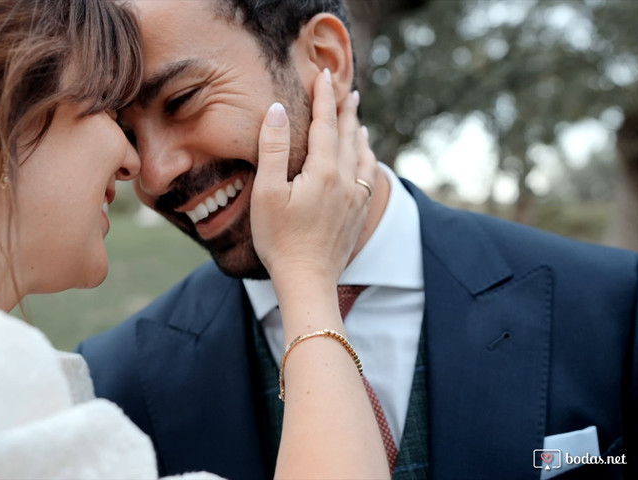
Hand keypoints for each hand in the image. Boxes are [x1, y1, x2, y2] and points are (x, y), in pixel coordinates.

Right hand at [250, 69, 376, 283]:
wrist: (308, 281)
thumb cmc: (279, 239)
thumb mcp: (267, 193)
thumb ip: (273, 149)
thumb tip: (276, 110)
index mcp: (323, 171)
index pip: (325, 124)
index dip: (324, 98)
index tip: (324, 75)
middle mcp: (346, 180)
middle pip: (348, 136)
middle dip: (346, 111)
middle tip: (347, 90)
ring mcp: (356, 199)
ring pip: (362, 155)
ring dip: (359, 133)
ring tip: (359, 119)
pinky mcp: (358, 215)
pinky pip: (369, 176)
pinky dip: (368, 159)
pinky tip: (367, 159)